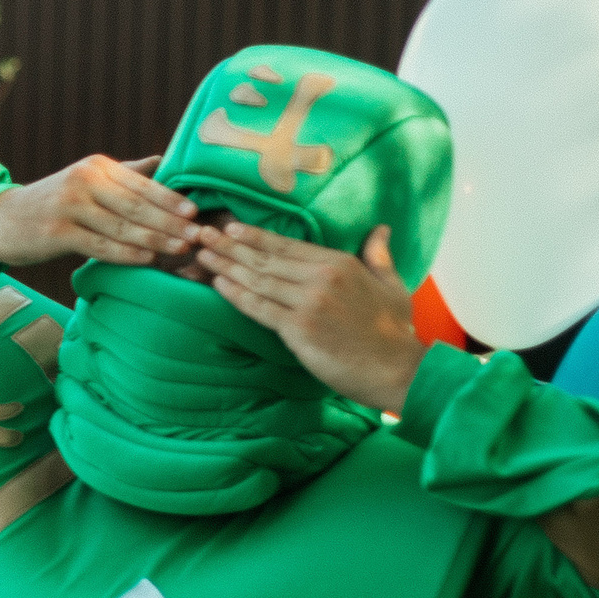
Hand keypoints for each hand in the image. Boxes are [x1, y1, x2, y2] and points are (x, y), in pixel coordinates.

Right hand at [0, 154, 198, 268]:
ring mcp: (69, 206)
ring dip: (154, 240)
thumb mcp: (85, 182)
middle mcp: (84, 181)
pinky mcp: (56, 232)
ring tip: (180, 250)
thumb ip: (124, 174)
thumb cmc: (50, 205)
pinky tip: (147, 260)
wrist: (0, 220)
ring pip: (121, 225)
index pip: (141, 183)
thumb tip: (163, 161)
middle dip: (170, 222)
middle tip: (198, 236)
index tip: (197, 213)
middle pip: (136, 204)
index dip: (171, 199)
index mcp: (96, 167)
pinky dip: (125, 253)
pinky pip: (98, 244)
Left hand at [195, 222, 424, 414]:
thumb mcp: (391, 284)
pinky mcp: (299, 329)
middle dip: (231, 246)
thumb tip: (381, 229)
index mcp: (340, 263)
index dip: (256, 236)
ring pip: (258, 280)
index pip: (288, 245)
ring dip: (226, 267)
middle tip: (201, 235)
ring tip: (201, 257)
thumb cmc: (394, 331)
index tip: (230, 228)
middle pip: (266, 258)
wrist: (398, 369)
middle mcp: (321, 278)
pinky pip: (259, 309)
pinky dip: (236, 295)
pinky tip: (217, 285)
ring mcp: (309, 303)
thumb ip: (378, 256)